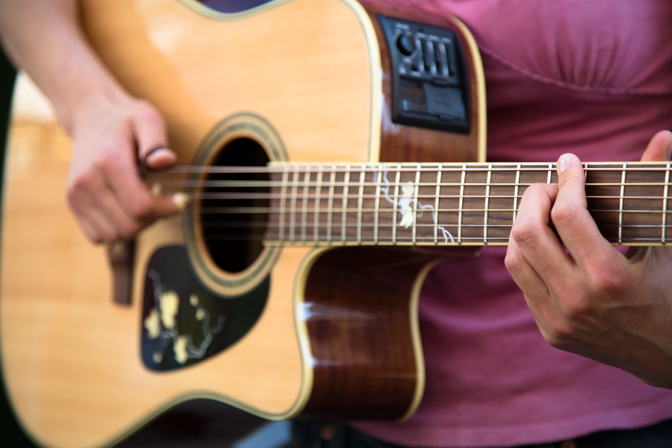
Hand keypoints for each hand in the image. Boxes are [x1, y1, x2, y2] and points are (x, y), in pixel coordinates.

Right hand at [65, 92, 179, 242]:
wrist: (90, 116)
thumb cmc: (125, 120)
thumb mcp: (147, 120)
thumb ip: (157, 142)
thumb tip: (164, 162)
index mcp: (109, 161)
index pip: (141, 206)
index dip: (166, 210)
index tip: (178, 200)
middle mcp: (87, 180)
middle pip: (130, 226)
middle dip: (153, 218)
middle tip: (159, 197)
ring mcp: (76, 193)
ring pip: (115, 235)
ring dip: (136, 225)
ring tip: (141, 200)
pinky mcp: (72, 202)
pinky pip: (99, 236)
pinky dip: (117, 229)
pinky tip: (125, 207)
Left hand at [505, 130, 671, 387]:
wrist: (669, 357)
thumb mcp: (667, 242)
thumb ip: (658, 190)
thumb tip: (663, 136)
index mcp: (609, 277)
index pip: (567, 215)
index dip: (566, 180)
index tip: (570, 163)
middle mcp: (576, 300)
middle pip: (527, 232)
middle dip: (534, 198)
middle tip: (551, 187)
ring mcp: (558, 319)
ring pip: (514, 257)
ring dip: (524, 226)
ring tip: (545, 212)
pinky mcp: (549, 331)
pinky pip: (522, 281)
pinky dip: (528, 254)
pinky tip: (546, 243)